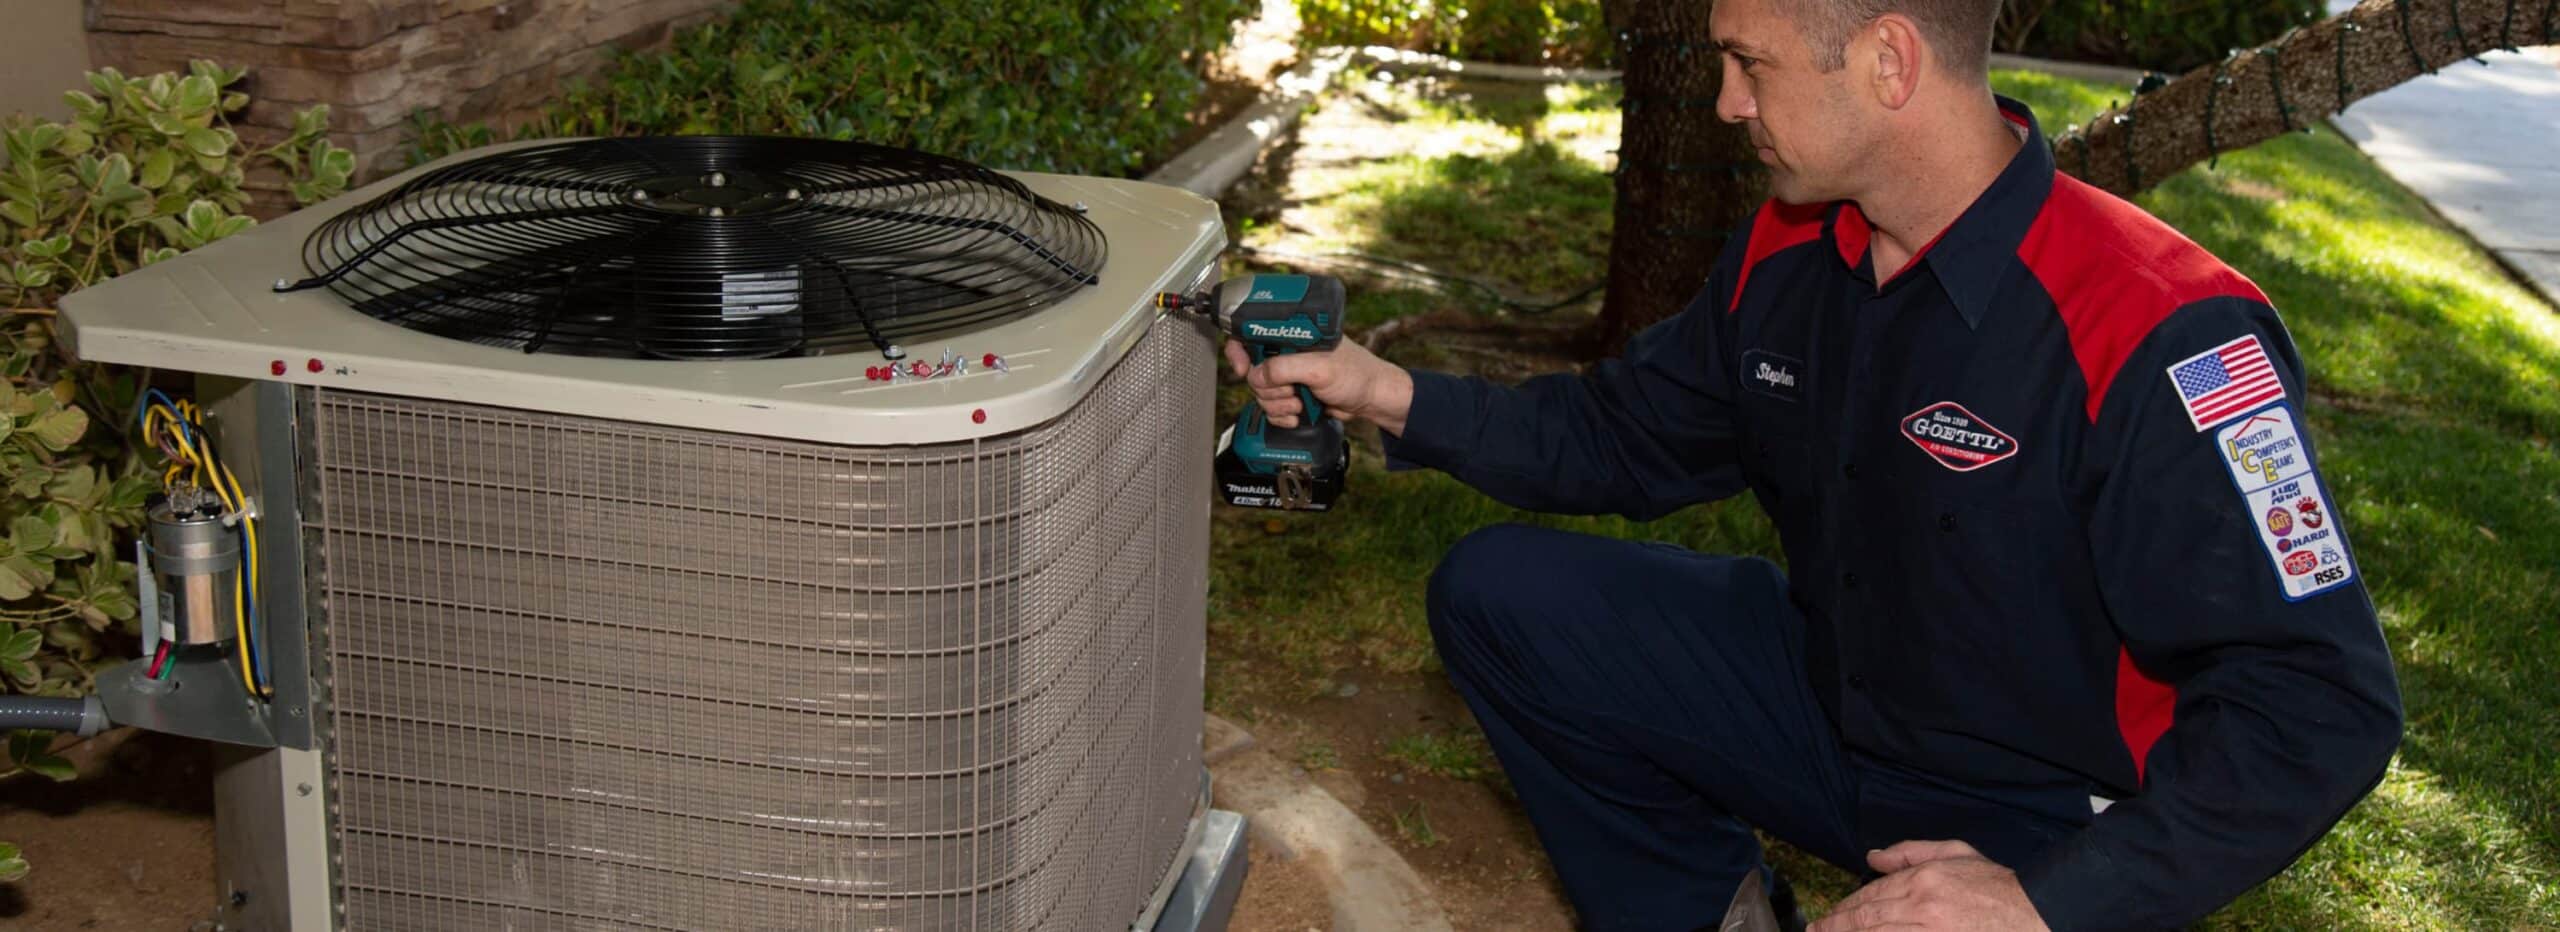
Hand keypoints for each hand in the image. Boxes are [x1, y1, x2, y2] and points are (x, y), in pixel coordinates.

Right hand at [1222, 336, 1415, 435]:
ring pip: (1260, 393)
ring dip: (1278, 404)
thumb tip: (1256, 375)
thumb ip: (1284, 368)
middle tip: (1292, 390)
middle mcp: (1287, 352)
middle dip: (1269, 387)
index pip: (1251, 333)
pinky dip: (1281, 416)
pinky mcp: (1291, 395)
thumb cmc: (1356, 374)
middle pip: (1253, 370)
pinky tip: (1297, 415)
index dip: (1239, 351)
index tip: (1242, 368)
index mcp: (1292, 334)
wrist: (1371, 399)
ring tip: (1300, 403)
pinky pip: (1270, 408)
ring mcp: (1288, 375)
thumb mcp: (1319, 368)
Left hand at [1808, 840, 2049, 931]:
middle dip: (1838, 925)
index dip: (1846, 907)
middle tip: (1818, 930)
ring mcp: (1931, 931)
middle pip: (1868, 918)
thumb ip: (1910, 852)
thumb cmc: (1995, 884)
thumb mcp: (1955, 853)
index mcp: (1924, 879)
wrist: (2034, 912)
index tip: (1830, 915)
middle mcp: (1923, 906)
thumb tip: (1872, 858)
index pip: (1873, 894)